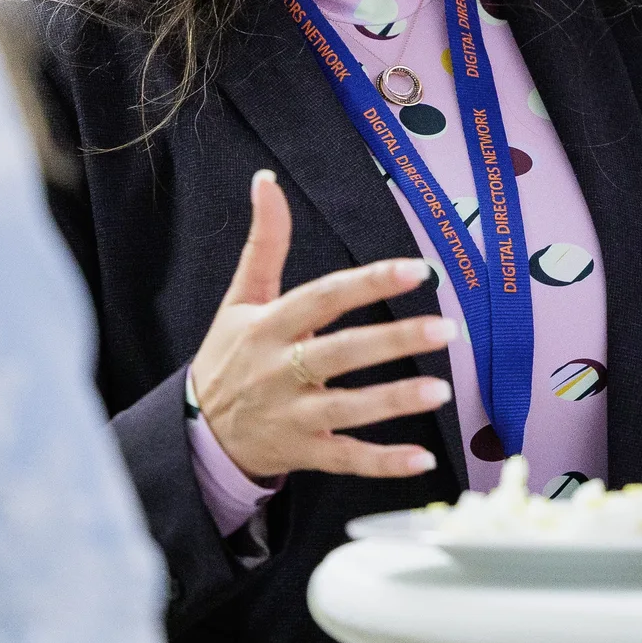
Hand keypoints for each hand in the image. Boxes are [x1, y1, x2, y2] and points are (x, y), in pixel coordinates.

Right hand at [189, 170, 455, 479]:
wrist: (195, 432)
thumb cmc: (231, 355)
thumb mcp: (241, 298)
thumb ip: (265, 242)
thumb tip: (266, 179)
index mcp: (269, 326)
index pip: (324, 298)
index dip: (369, 282)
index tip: (419, 269)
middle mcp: (279, 371)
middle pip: (339, 353)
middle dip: (392, 340)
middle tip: (446, 329)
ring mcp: (290, 416)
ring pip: (346, 410)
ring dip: (394, 402)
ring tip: (442, 391)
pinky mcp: (300, 454)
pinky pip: (345, 460)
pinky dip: (383, 463)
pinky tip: (423, 460)